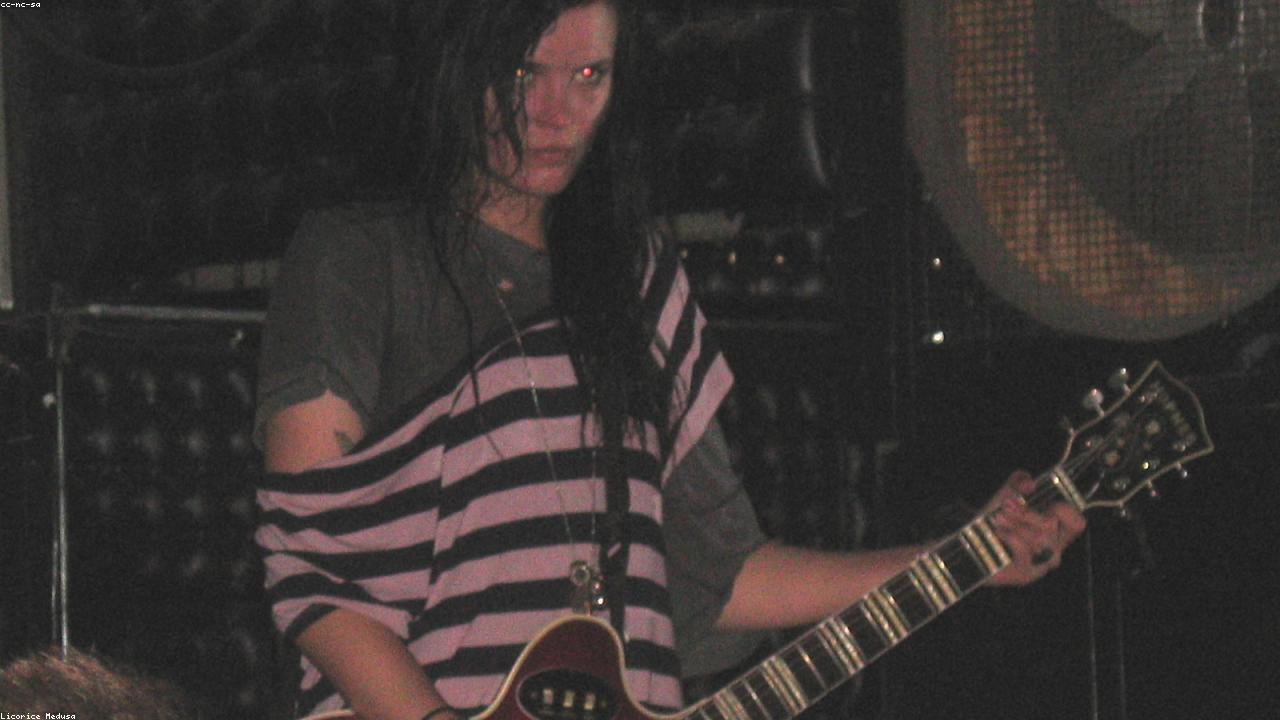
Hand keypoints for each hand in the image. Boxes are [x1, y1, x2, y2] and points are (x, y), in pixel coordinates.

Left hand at [986, 471, 1085, 585]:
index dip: (1065, 510)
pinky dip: (1009, 536)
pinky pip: (1024, 550)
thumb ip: (1019, 482)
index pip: (1077, 523)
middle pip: (1051, 527)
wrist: (972, 543)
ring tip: (997, 518)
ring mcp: (1041, 564)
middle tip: (1007, 505)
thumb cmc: (997, 519)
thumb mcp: (1007, 495)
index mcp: (1057, 531)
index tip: (1046, 503)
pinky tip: (998, 532)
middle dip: (1027, 513)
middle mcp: (1053, 550)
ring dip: (1015, 523)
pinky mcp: (1026, 574)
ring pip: (1037, 538)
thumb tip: (1030, 483)